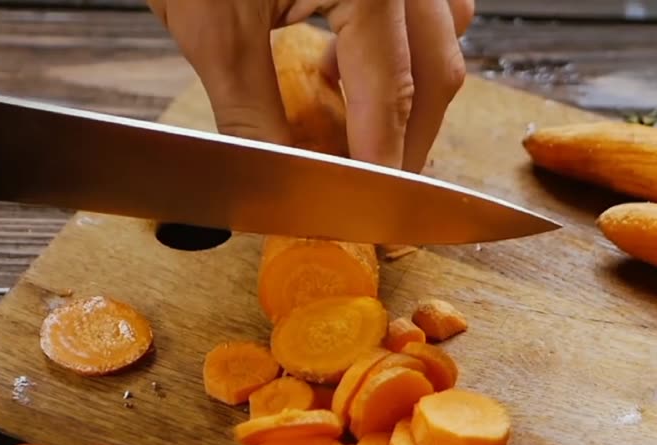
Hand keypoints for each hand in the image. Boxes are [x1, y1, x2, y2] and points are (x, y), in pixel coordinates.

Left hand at [148, 0, 473, 173]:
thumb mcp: (213, 28)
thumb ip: (253, 115)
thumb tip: (281, 181)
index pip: (393, 92)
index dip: (385, 161)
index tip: (376, 212)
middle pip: (437, 67)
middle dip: (409, 137)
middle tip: (376, 186)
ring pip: (443, 30)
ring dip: (413, 86)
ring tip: (355, 119)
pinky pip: (422, 3)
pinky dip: (397, 43)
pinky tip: (345, 60)